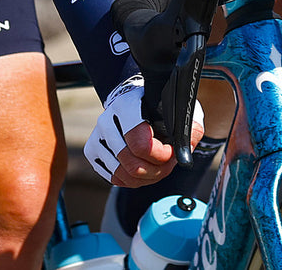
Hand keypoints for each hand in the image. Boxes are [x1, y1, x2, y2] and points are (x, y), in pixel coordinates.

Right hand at [85, 76, 205, 186]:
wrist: (134, 100)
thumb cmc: (158, 106)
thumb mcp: (179, 110)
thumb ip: (188, 130)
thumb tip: (185, 154)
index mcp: (127, 106)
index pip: (140, 145)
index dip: (161, 156)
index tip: (173, 153)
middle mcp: (107, 121)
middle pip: (131, 164)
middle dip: (156, 170)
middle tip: (169, 164)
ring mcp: (97, 136)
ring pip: (122, 175)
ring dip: (146, 178)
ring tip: (159, 167)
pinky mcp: (93, 150)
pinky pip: (113, 178)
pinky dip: (132, 180)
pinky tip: (145, 170)